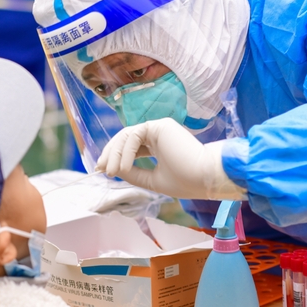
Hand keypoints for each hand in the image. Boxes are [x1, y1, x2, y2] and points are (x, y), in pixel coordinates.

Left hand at [96, 118, 245, 199]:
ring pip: (127, 135)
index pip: (132, 148)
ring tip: (111, 171)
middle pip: (125, 138)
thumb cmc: (186, 180)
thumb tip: (111, 169)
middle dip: (110, 153)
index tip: (104, 171)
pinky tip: (124, 167)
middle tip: (100, 168)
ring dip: (115, 153)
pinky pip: (134, 135)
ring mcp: (159, 128)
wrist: (205, 177)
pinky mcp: (160, 125)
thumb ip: (133, 173)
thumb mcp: (152, 180)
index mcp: (159, 147)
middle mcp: (158, 135)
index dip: (116, 157)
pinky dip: (125, 151)